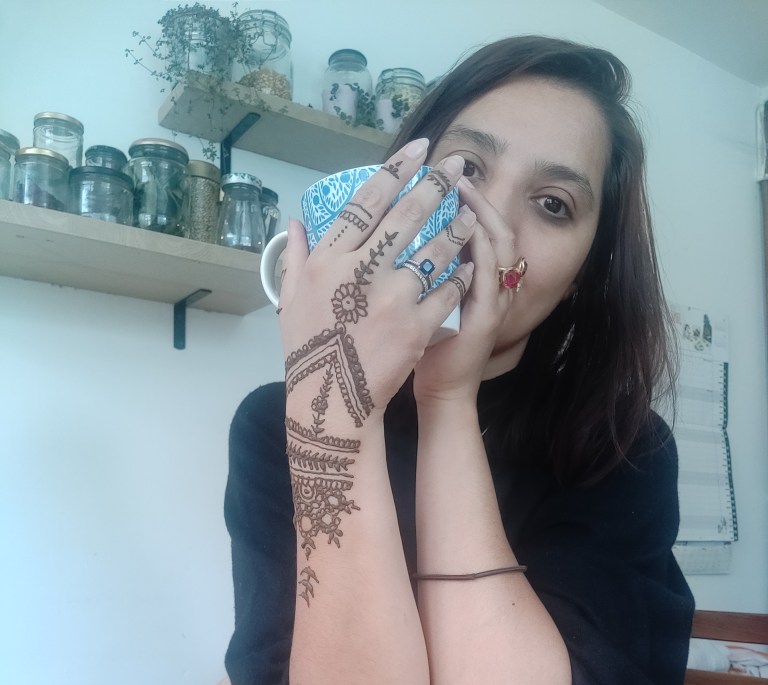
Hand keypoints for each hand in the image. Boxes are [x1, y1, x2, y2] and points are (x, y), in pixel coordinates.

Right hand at [277, 141, 475, 428]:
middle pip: (404, 216)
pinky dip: (460, 275)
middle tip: (456, 164)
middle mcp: (360, 272)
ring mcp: (391, 298)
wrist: (331, 402)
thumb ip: (297, 257)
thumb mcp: (291, 300)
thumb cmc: (308, 351)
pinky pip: (446, 291)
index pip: (363, 203)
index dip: (392, 172)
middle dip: (435, 183)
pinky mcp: (416, 325)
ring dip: (456, 227)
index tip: (415, 151)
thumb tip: (297, 222)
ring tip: (471, 213)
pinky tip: (470, 264)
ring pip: (432, 251)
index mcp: (327, 261)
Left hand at [412, 177, 522, 405]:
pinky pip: (489, 274)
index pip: (479, 228)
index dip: (467, 201)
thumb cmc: (427, 350)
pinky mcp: (487, 318)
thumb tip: (390, 238)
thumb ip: (418, 271)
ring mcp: (494, 301)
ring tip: (463, 191)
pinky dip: (479, 248)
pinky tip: (465, 230)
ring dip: (481, 215)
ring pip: (500, 245)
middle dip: (478, 198)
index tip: (445, 177)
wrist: (440, 393)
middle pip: (496, 227)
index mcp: (476, 279)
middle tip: (456, 173)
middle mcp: (492, 285)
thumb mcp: (421, 302)